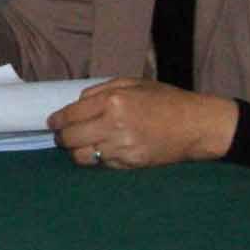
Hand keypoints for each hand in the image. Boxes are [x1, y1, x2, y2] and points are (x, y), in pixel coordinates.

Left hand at [47, 77, 239, 169]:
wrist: (197, 125)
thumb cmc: (166, 100)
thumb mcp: (132, 83)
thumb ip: (100, 91)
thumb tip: (76, 103)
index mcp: (113, 101)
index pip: (71, 115)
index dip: (56, 120)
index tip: (52, 123)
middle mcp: (114, 125)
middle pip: (71, 138)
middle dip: (61, 138)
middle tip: (62, 135)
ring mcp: (123, 148)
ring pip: (83, 157)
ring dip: (76, 152)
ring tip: (80, 145)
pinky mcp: (131, 164)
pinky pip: (102, 165)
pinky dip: (97, 159)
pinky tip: (102, 151)